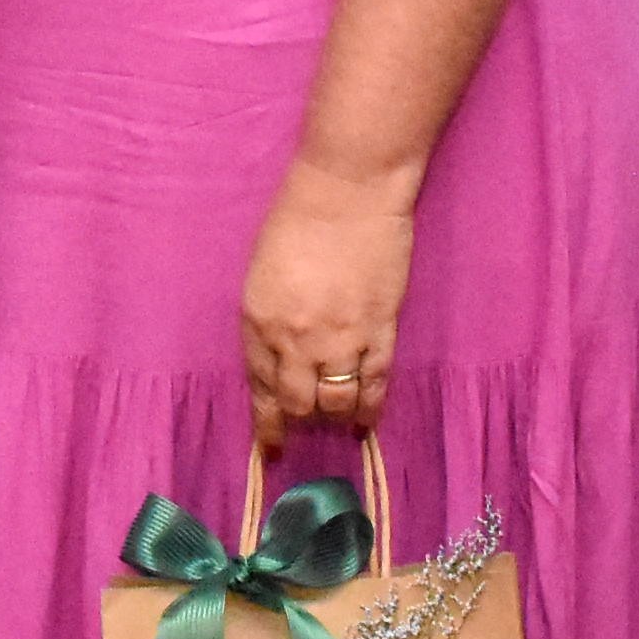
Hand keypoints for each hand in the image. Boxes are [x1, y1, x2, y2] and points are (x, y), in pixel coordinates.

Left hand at [237, 164, 412, 442]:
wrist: (347, 191)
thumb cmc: (297, 220)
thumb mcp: (262, 275)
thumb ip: (269, 321)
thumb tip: (281, 361)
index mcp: (258, 322)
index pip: (260, 389)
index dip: (268, 424)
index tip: (273, 447)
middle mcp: (295, 340)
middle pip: (298, 404)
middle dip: (303, 423)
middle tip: (311, 430)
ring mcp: (340, 338)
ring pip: (337, 402)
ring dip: (336, 419)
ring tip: (340, 424)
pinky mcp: (379, 330)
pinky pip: (374, 384)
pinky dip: (370, 409)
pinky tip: (367, 422)